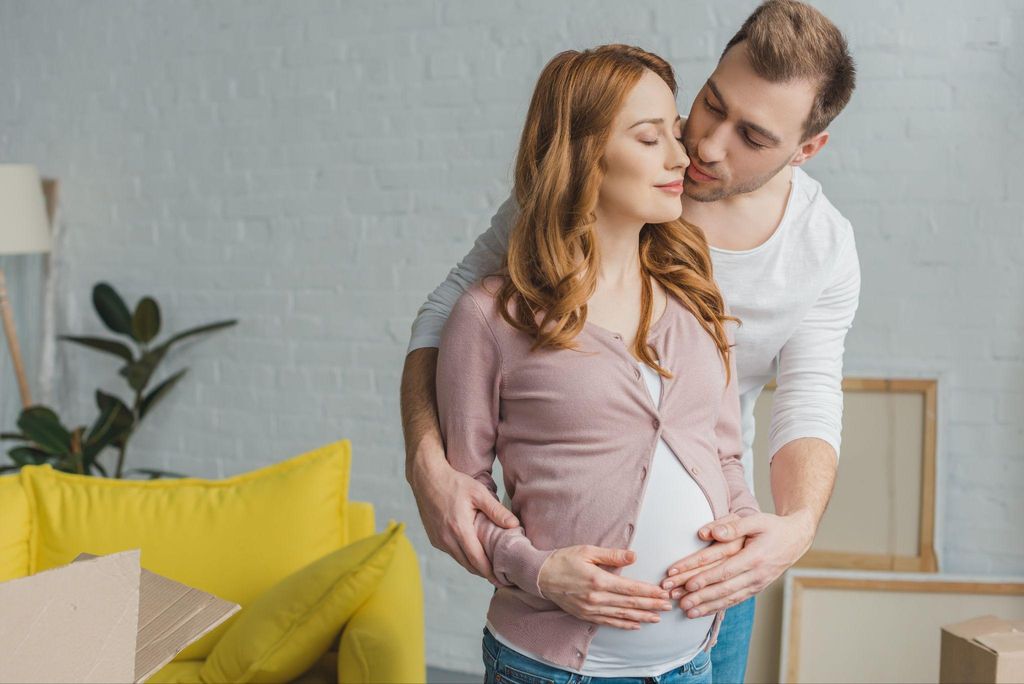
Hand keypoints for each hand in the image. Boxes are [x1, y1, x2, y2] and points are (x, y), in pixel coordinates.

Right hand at [408, 451, 519, 584]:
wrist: (426, 478)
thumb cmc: (454, 483)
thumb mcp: (479, 492)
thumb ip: (497, 511)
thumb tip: (515, 525)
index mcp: (459, 529)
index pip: (477, 560)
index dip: (490, 573)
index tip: (502, 580)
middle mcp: (447, 539)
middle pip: (468, 565)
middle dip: (484, 572)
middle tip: (499, 577)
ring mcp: (438, 540)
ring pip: (459, 560)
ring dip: (473, 565)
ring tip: (488, 567)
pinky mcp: (433, 538)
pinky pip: (450, 552)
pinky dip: (462, 556)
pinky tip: (472, 552)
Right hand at [538, 546, 673, 629]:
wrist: (540, 575)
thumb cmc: (564, 559)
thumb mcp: (587, 551)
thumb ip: (612, 555)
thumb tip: (634, 556)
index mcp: (598, 580)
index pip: (630, 588)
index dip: (649, 592)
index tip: (663, 592)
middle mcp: (596, 597)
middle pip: (629, 603)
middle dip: (651, 605)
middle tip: (668, 605)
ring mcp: (590, 609)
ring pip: (621, 615)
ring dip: (641, 616)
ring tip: (657, 617)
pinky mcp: (585, 615)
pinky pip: (608, 622)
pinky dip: (623, 624)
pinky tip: (635, 624)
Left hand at [661, 510, 814, 617]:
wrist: (795, 539)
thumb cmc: (773, 527)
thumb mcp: (757, 520)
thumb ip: (733, 526)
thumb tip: (710, 533)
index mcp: (755, 557)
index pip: (725, 570)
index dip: (705, 578)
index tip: (687, 583)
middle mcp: (757, 574)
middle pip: (724, 588)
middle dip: (700, 596)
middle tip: (679, 600)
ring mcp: (757, 584)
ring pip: (729, 598)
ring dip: (706, 606)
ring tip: (686, 611)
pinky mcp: (756, 588)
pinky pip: (735, 601)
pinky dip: (718, 607)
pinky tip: (703, 611)